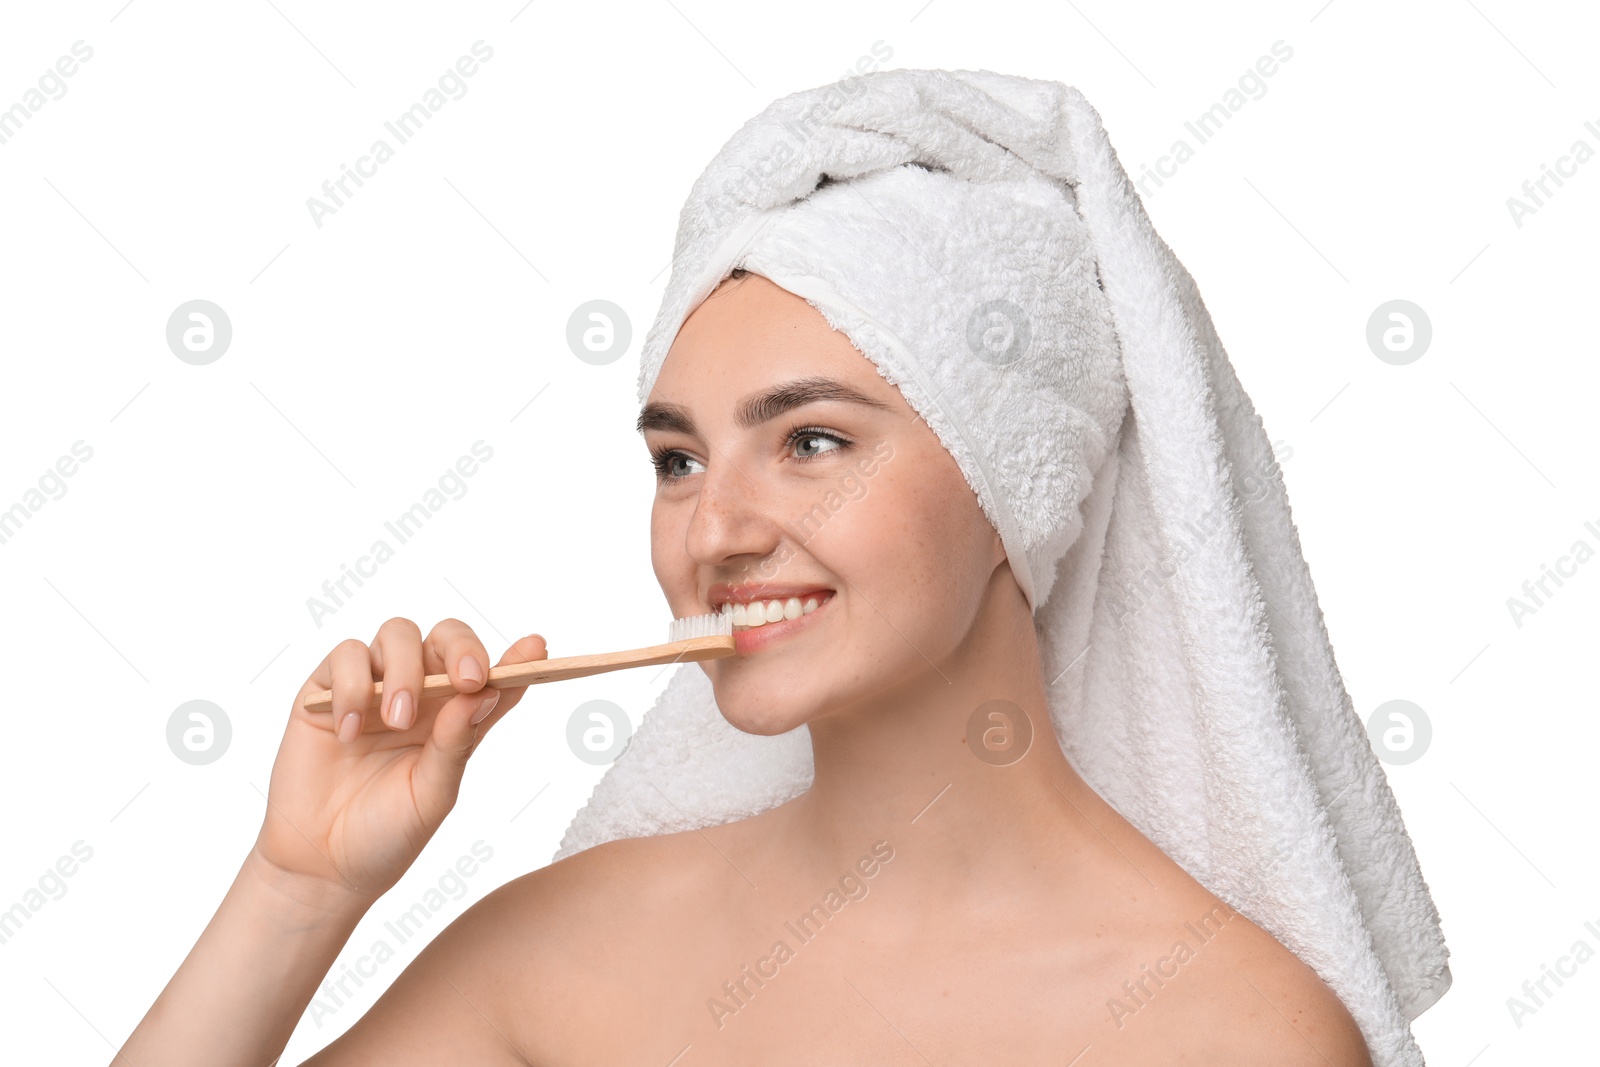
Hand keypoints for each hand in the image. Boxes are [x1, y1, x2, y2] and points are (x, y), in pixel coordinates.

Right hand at [252, 618, 545, 906]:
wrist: (320, 867)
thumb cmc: (385, 835)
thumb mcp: (432, 795)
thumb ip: (455, 744)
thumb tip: (482, 694)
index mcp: (455, 718)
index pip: (492, 677)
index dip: (518, 659)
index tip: (537, 649)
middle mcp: (419, 694)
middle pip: (446, 638)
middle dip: (462, 648)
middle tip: (468, 679)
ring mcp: (373, 687)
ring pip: (398, 634)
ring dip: (404, 671)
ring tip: (397, 722)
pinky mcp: (325, 692)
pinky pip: (345, 655)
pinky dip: (351, 686)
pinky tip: (349, 733)